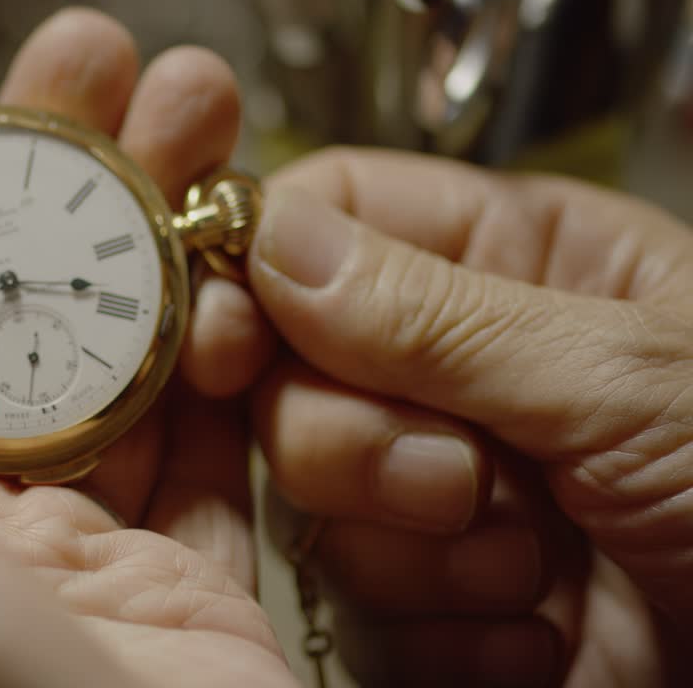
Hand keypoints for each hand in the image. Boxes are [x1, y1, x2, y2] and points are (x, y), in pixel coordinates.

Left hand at [0, 7, 285, 686]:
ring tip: (199, 122)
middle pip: (2, 307)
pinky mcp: (178, 579)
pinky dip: (231, 357)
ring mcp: (69, 548)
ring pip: (112, 354)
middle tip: (102, 65)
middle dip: (55, 173)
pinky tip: (244, 275)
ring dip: (157, 234)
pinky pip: (205, 444)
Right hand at [210, 147, 692, 685]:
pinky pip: (358, 606)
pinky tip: (544, 623)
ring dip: (422, 549)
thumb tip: (281, 241)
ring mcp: (444, 489)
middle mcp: (463, 374)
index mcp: (515, 265)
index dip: (259, 276)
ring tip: (543, 557)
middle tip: (458, 472)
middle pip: (291, 375)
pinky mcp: (439, 597)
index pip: (328, 226)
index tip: (229, 338)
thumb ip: (437, 312)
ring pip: (313, 502)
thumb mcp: (629, 375)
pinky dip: (448, 630)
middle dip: (357, 443)